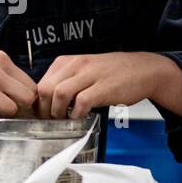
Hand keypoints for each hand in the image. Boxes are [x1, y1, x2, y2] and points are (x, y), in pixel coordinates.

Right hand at [0, 51, 37, 120]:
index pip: (27, 80)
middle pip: (30, 90)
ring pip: (24, 99)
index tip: (10, 105)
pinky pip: (9, 109)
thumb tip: (13, 97)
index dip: (21, 96)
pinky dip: (0, 116)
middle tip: (4, 113)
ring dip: (12, 110)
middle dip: (21, 104)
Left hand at [34, 52, 181, 119]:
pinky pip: (81, 102)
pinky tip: (81, 117)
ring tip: (64, 120)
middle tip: (50, 121)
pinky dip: (77, 113)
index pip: (41, 82)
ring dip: (58, 112)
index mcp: (68, 61)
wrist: (144, 69)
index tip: (41, 114)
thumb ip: (66, 81)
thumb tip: (47, 101)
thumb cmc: (113, 73)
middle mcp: (77, 65)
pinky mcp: (104, 87)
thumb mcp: (84, 70)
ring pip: (59, 93)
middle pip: (45, 88)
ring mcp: (90, 75)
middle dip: (44, 109)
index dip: (38, 102)